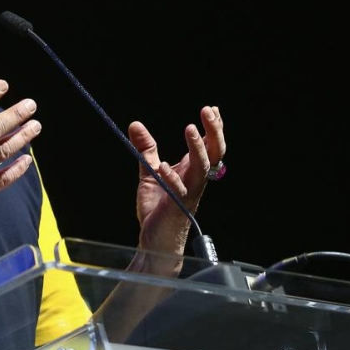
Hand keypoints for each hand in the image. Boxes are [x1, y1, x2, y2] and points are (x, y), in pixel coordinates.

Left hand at [129, 106, 225, 254]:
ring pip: (201, 168)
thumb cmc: (158, 209)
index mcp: (191, 171)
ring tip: (190, 128)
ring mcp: (188, 194)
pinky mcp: (176, 207)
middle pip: (214, 153)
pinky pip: (179, 191)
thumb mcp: (149, 172)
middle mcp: (195, 180)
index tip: (213, 108)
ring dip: (197, 148)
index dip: (213, 128)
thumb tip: (135, 124)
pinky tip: (163, 166)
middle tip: (208, 110)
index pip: (209, 146)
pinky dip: (172, 178)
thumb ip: (146, 150)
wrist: (155, 241)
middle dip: (214, 131)